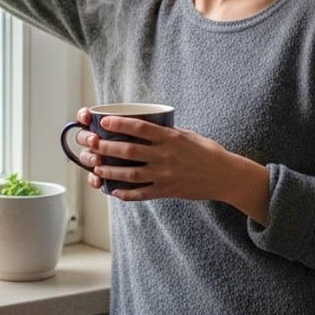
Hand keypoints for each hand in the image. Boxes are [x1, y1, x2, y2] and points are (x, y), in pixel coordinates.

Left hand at [88, 114, 270, 223]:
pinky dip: (125, 193)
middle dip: (106, 147)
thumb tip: (143, 128)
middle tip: (90, 144)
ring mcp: (165, 175)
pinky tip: (113, 190)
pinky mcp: (167, 191)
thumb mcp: (187, 135)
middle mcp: (166, 156)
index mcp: (171, 138)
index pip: (140, 128)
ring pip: (131, 174)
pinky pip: (142, 193)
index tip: (103, 121)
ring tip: (95, 167)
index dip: (119, 124)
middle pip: (129, 151)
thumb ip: (165, 133)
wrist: (225, 176)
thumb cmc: (206, 151)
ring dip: (110, 171)